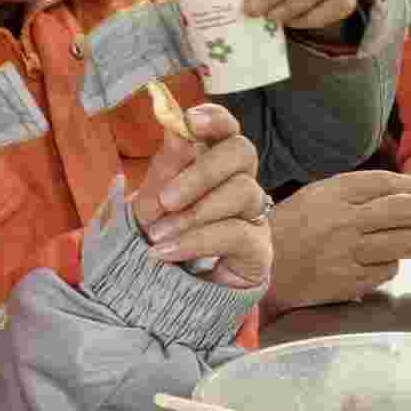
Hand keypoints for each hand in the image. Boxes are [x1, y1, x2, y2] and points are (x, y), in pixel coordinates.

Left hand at [130, 105, 271, 292]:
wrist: (168, 291)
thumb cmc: (163, 237)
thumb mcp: (151, 202)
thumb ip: (165, 170)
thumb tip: (178, 131)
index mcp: (214, 163)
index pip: (227, 129)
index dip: (215, 119)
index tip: (190, 121)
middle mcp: (241, 182)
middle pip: (242, 152)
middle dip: (202, 171)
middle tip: (166, 199)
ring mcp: (254, 215)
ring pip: (243, 191)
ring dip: (195, 212)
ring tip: (158, 235)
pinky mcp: (258, 249)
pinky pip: (237, 233)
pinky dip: (196, 240)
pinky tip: (167, 251)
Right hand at [266, 170, 410, 309]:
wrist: (260, 269)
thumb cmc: (290, 229)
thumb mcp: (318, 196)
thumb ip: (359, 193)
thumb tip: (410, 195)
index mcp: (334, 193)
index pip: (388, 184)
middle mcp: (344, 221)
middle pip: (405, 210)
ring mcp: (348, 253)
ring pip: (403, 244)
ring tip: (403, 242)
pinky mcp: (350, 281)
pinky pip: (387, 272)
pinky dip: (388, 266)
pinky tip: (372, 262)